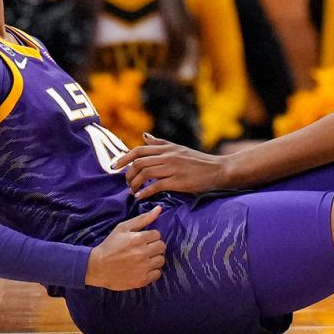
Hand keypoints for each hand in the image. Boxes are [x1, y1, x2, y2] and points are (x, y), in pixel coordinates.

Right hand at [84, 205, 164, 289]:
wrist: (97, 267)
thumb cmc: (110, 245)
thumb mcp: (123, 228)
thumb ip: (142, 219)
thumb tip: (159, 208)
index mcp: (138, 239)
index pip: (157, 234)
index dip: (150, 236)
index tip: (142, 240)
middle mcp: (142, 253)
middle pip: (161, 246)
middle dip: (154, 246)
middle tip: (144, 249)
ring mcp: (143, 267)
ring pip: (161, 260)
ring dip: (154, 258)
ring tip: (144, 259)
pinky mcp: (142, 280)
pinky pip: (157, 273)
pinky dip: (152, 271)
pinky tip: (143, 268)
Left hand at [113, 133, 229, 199]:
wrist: (219, 169)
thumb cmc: (198, 161)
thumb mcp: (178, 148)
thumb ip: (160, 144)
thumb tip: (144, 135)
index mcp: (167, 148)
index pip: (139, 150)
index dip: (123, 157)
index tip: (114, 167)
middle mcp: (168, 156)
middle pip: (139, 162)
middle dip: (127, 174)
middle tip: (126, 183)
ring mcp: (173, 168)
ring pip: (145, 173)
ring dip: (134, 184)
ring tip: (132, 192)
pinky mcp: (178, 181)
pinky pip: (156, 186)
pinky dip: (145, 192)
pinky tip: (140, 197)